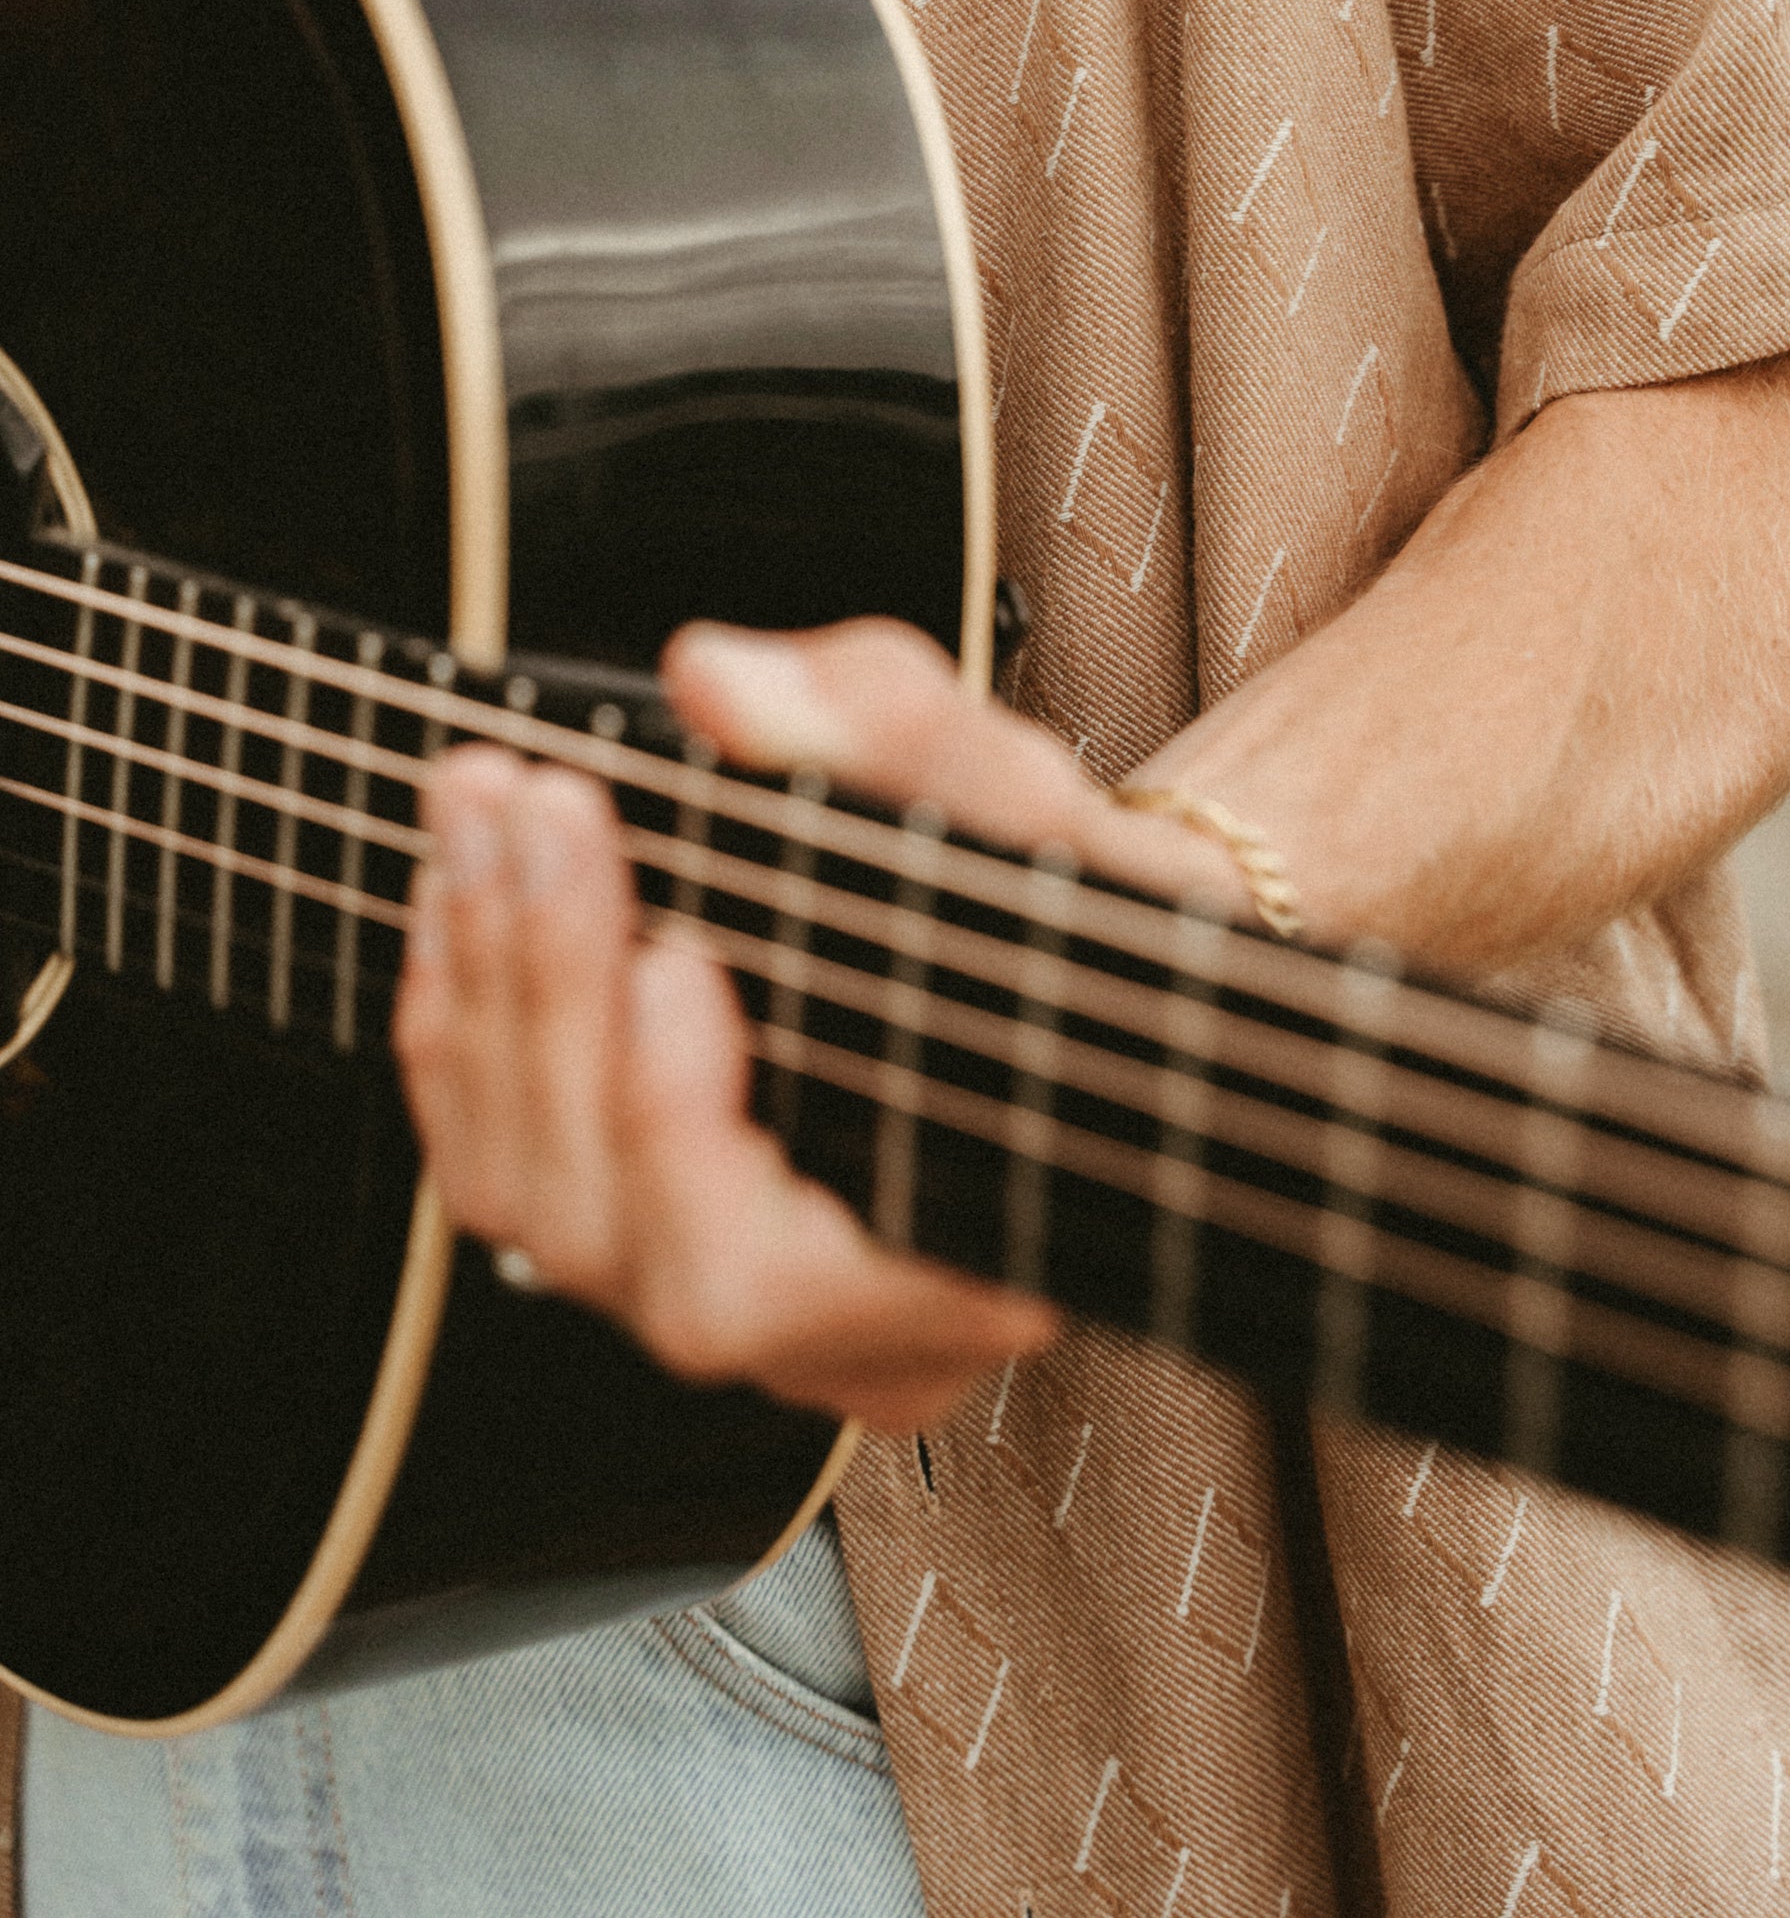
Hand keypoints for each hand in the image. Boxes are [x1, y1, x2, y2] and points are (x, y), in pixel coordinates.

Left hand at [393, 728, 1060, 1431]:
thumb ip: (905, 740)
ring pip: (527, 1203)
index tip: (676, 951)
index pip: (762, 1278)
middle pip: (606, 1227)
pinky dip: (463, 1025)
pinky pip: (502, 1170)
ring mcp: (725, 1300)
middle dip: (554, 992)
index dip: (675, 1130)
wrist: (1095, 979)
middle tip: (544, 800)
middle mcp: (828, 1338)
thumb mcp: (1037, 817)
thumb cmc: (1093, 919)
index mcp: (960, 1276)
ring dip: (489, 986)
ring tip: (486, 805)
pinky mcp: (647, 1241)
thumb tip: (717, 683)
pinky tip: (464, 880)